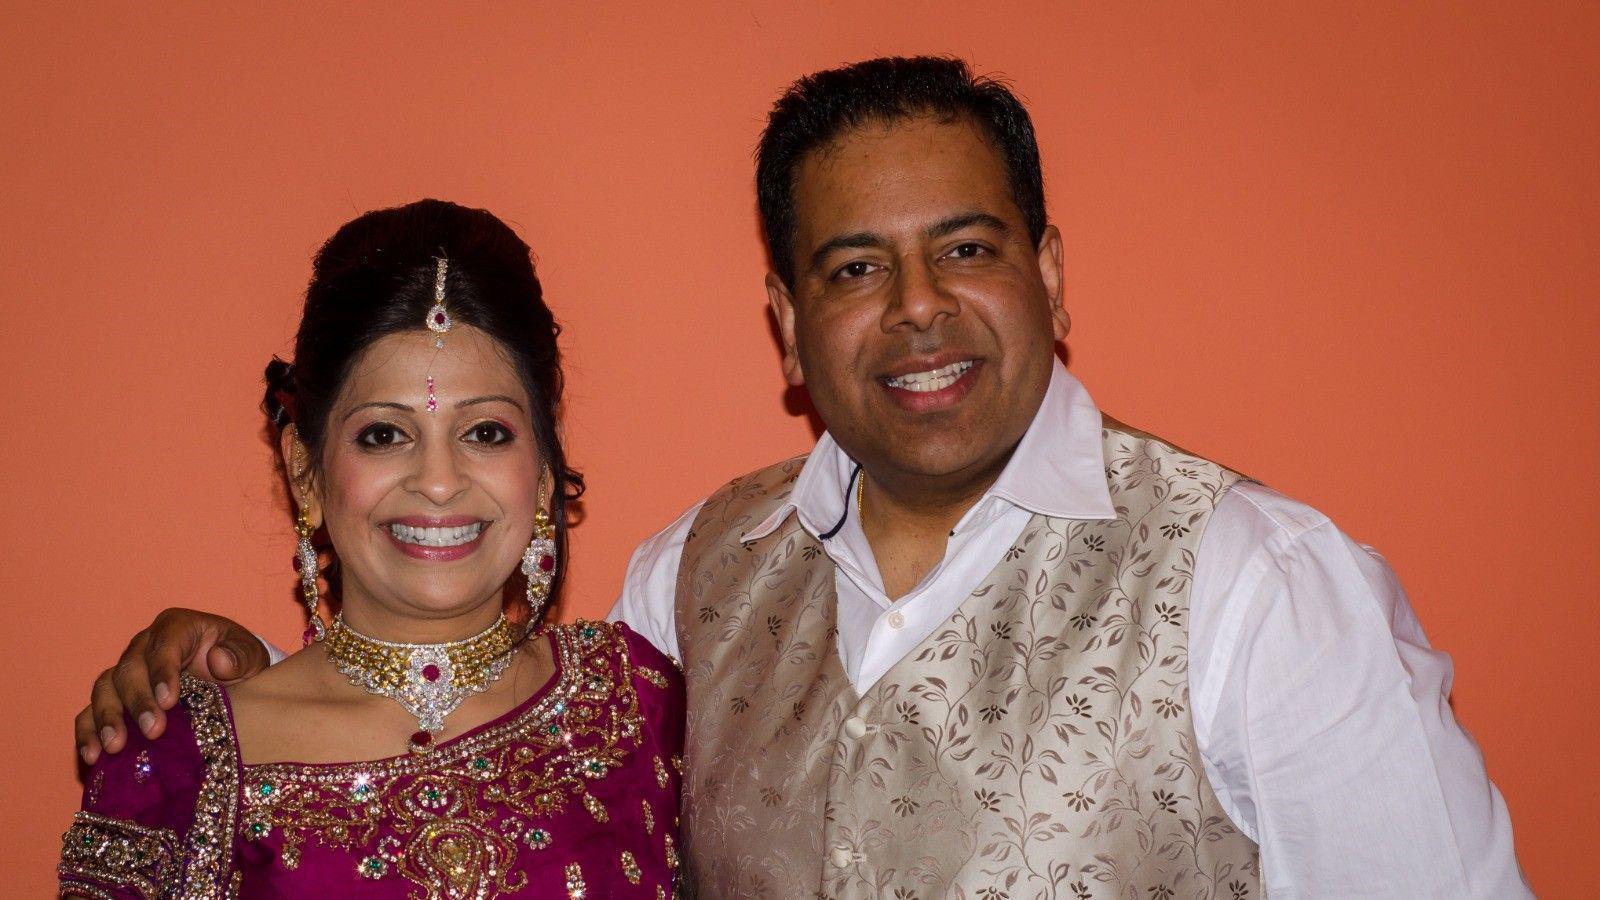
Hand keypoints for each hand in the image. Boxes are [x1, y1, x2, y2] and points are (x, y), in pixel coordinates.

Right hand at [74, 607, 270, 763]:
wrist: (230, 677)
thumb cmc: (238, 661)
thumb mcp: (250, 654)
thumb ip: (240, 655)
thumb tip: (218, 662)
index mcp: (176, 628)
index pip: (163, 646)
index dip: (163, 672)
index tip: (169, 700)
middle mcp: (144, 646)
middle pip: (129, 670)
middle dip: (138, 702)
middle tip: (153, 731)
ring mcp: (125, 672)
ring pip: (104, 689)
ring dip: (107, 719)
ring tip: (115, 747)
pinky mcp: (113, 698)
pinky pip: (90, 712)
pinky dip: (88, 732)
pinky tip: (92, 756)